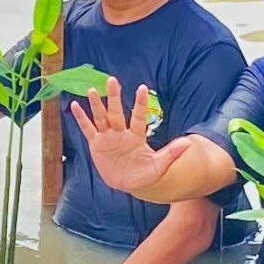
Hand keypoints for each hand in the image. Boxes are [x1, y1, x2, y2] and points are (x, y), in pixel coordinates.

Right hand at [68, 76, 173, 194]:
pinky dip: (81, 118)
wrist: (130, 183)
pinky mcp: (96, 145)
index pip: (138, 117)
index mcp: (136, 136)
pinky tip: (75, 105)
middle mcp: (121, 133)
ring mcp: (108, 137)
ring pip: (101, 117)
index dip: (139, 103)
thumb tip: (188, 143)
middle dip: (114, 97)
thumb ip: (171, 153)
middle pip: (116, 112)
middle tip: (112, 80)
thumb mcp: (159, 166)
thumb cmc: (145, 173)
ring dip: (96, 105)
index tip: (142, 88)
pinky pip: (87, 129)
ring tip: (92, 90)